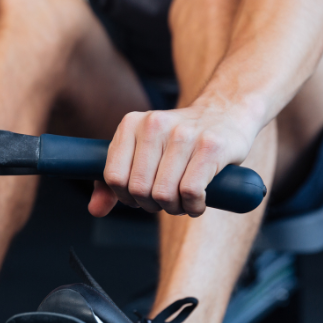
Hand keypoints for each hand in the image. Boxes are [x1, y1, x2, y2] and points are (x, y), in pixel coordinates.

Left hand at [88, 105, 254, 216]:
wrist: (227, 111)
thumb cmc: (180, 141)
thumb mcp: (141, 152)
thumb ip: (114, 182)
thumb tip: (95, 210)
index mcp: (131, 123)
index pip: (114, 177)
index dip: (127, 196)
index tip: (141, 196)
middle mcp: (154, 124)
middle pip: (139, 189)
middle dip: (152, 205)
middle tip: (167, 200)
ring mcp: (183, 134)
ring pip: (164, 194)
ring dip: (175, 208)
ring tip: (183, 200)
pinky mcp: (210, 146)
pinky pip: (190, 192)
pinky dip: (193, 206)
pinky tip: (198, 202)